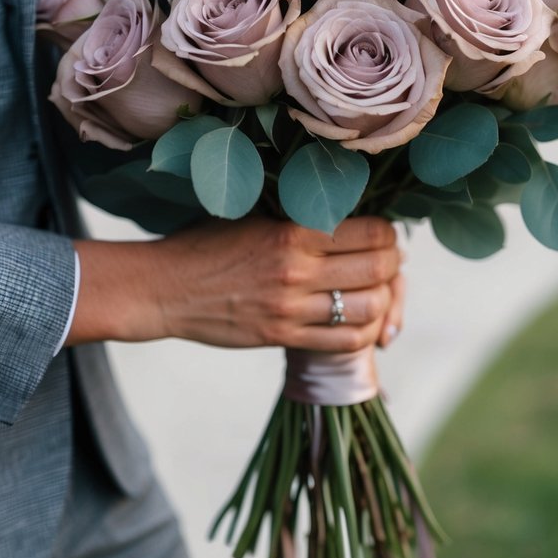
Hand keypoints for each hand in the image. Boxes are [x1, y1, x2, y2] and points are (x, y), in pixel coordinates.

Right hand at [69, 216, 403, 352]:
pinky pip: (344, 342)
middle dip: (393, 264)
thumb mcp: (254, 216)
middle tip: (388, 262)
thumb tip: (350, 215)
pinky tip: (359, 323)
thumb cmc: (207, 244)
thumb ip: (300, 217)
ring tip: (375, 292)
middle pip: (378, 268)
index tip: (384, 235)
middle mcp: (296, 269)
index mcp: (292, 230)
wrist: (164, 287)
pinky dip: (365, 333)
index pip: (370, 232)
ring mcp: (290, 308)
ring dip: (383, 300)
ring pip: (368, 307)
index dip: (388, 234)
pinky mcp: (282, 337)